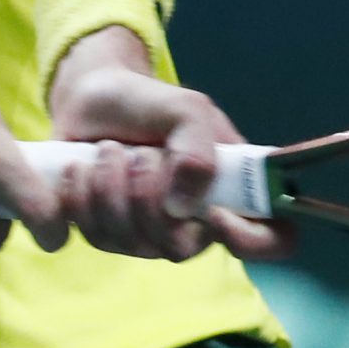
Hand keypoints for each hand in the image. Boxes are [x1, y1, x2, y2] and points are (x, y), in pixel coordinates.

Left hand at [47, 27, 296, 262]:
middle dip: (148, 197)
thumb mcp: (185, 108)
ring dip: (108, 189)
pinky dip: (78, 199)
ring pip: (129, 244)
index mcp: (230, 192)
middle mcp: (192, 222)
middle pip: (181, 248)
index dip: (250, 241)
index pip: (270, 239)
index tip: (213, 213)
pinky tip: (78, 169)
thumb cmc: (148, 103)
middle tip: (137, 153)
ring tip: (107, 150)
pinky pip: (91, 239)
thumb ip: (197, 147)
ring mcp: (146, 234)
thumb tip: (182, 208)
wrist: (91, 98)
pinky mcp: (104, 234)